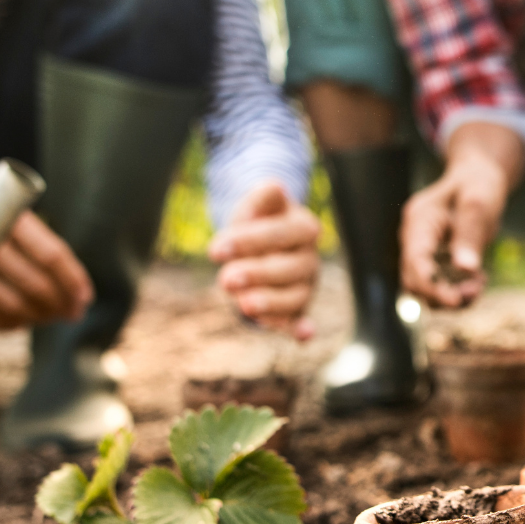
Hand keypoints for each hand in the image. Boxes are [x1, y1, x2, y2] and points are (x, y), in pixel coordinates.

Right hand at [0, 165, 92, 329]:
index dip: (72, 279)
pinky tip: (17, 322)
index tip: (84, 297)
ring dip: (34, 317)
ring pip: (5, 302)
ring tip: (49, 318)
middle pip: (31, 281)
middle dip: (58, 303)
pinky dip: (1, 323)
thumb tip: (66, 270)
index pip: (49, 252)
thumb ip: (20, 225)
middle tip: (72, 313)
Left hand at [210, 181, 319, 340]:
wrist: (261, 242)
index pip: (280, 234)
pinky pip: (299, 319)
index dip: (249, 241)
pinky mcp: (296, 308)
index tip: (215, 250)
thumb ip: (263, 197)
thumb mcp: (256, 204)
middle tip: (226, 279)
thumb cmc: (257, 222)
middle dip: (258, 274)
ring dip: (272, 303)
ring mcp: (305, 286)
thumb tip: (274, 188)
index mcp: (304, 228)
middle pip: (289, 269)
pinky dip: (302, 328)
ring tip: (245, 305)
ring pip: (295, 297)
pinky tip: (301, 336)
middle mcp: (309, 259)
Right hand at [400, 122, 524, 308]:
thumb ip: (470, 235)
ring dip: (451, 295)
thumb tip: (466, 269)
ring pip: (426, 288)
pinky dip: (457, 289)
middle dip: (443, 294)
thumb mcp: (479, 202)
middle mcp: (414, 238)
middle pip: (415, 281)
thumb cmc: (478, 183)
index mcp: (419, 221)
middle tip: (476, 291)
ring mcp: (423, 251)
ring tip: (479, 286)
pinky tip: (478, 280)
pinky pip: (439, 284)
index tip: (456, 301)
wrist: (477, 177)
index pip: (415, 261)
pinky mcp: (434, 260)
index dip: (432, 286)